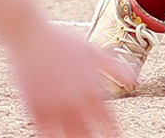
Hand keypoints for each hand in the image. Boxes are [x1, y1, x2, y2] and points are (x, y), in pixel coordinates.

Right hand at [5, 23, 130, 136]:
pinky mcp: (34, 108)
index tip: (117, 137)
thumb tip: (134, 80)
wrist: (30, 37)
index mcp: (90, 89)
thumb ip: (114, 68)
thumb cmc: (62, 43)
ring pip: (65, 137)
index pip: (108, 120)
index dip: (113, 132)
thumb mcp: (93, 52)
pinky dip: (52, 136)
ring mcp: (53, 107)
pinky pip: (45, 132)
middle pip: (87, 134)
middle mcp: (73, 101)